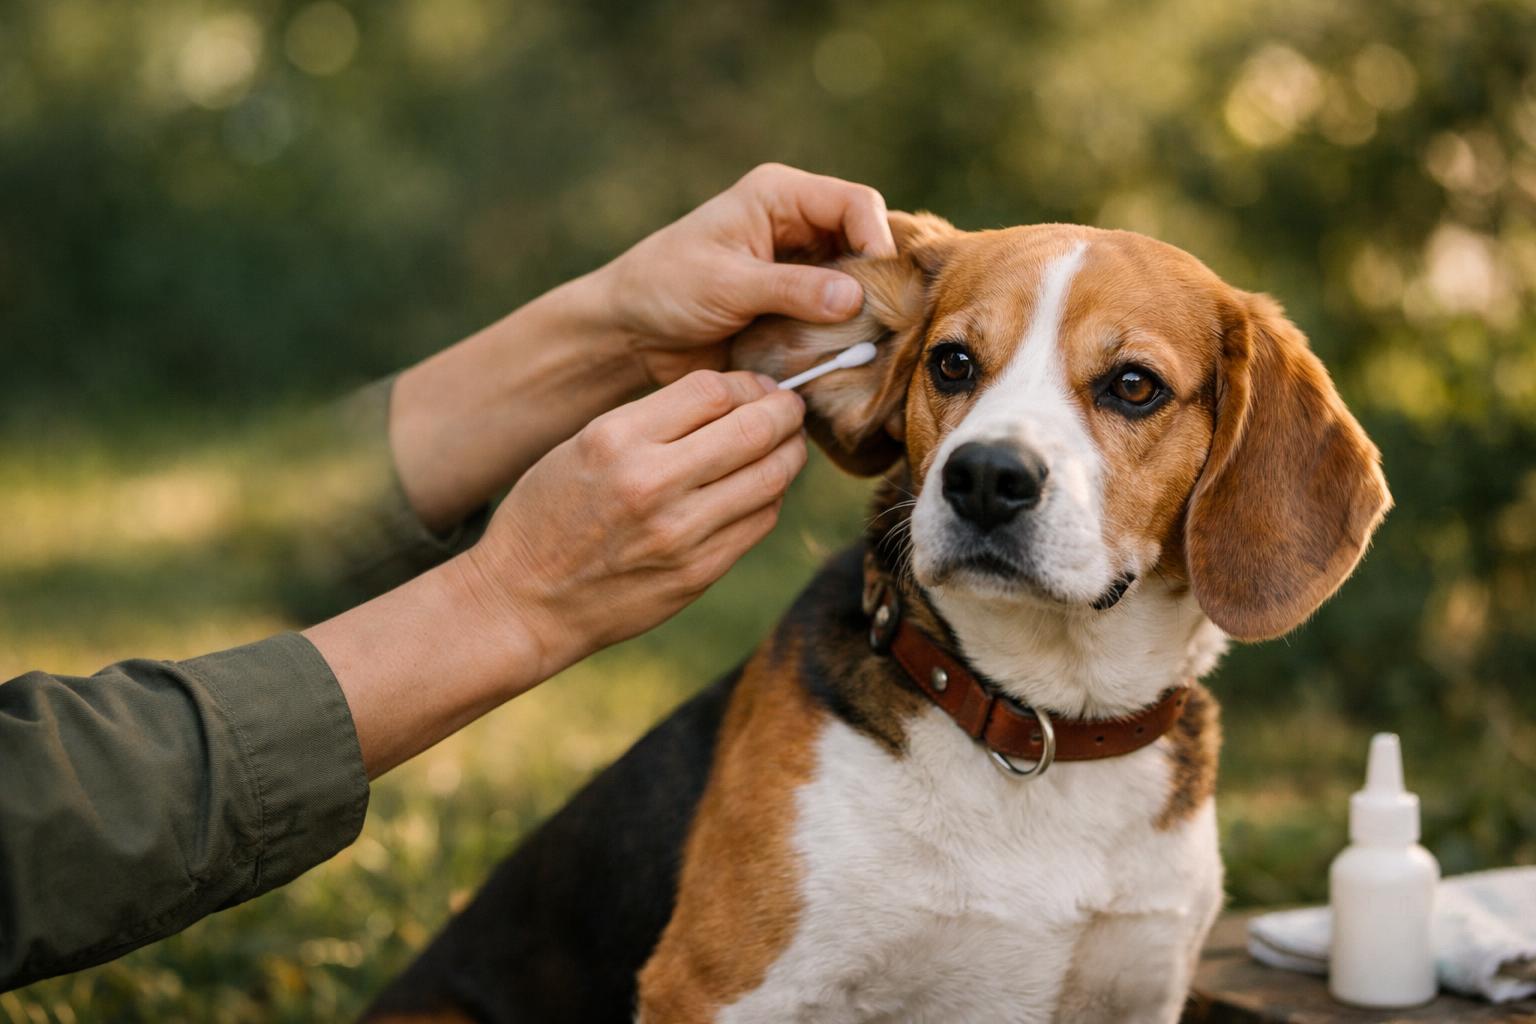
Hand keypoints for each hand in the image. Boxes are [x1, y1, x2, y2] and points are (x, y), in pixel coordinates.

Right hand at [458, 370, 808, 678]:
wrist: (524, 601)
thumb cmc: (550, 514)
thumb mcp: (582, 446)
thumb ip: (654, 422)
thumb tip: (733, 399)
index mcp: (616, 439)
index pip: (713, 390)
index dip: (747, 384)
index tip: (755, 388)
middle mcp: (651, 483)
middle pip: (755, 429)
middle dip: (785, 412)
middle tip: (790, 409)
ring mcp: (680, 533)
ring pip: (771, 477)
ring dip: (790, 454)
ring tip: (787, 445)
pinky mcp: (698, 573)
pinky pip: (759, 522)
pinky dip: (770, 498)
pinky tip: (760, 489)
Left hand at [598, 163, 896, 384]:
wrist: (632, 333)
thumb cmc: (665, 289)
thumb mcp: (727, 284)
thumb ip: (791, 289)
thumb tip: (855, 297)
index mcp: (780, 197)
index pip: (856, 203)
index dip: (877, 239)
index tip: (878, 284)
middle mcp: (799, 226)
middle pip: (867, 243)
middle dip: (878, 281)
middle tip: (887, 323)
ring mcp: (801, 269)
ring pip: (859, 284)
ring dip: (865, 313)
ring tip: (870, 345)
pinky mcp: (797, 307)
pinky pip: (838, 317)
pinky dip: (846, 336)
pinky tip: (849, 358)